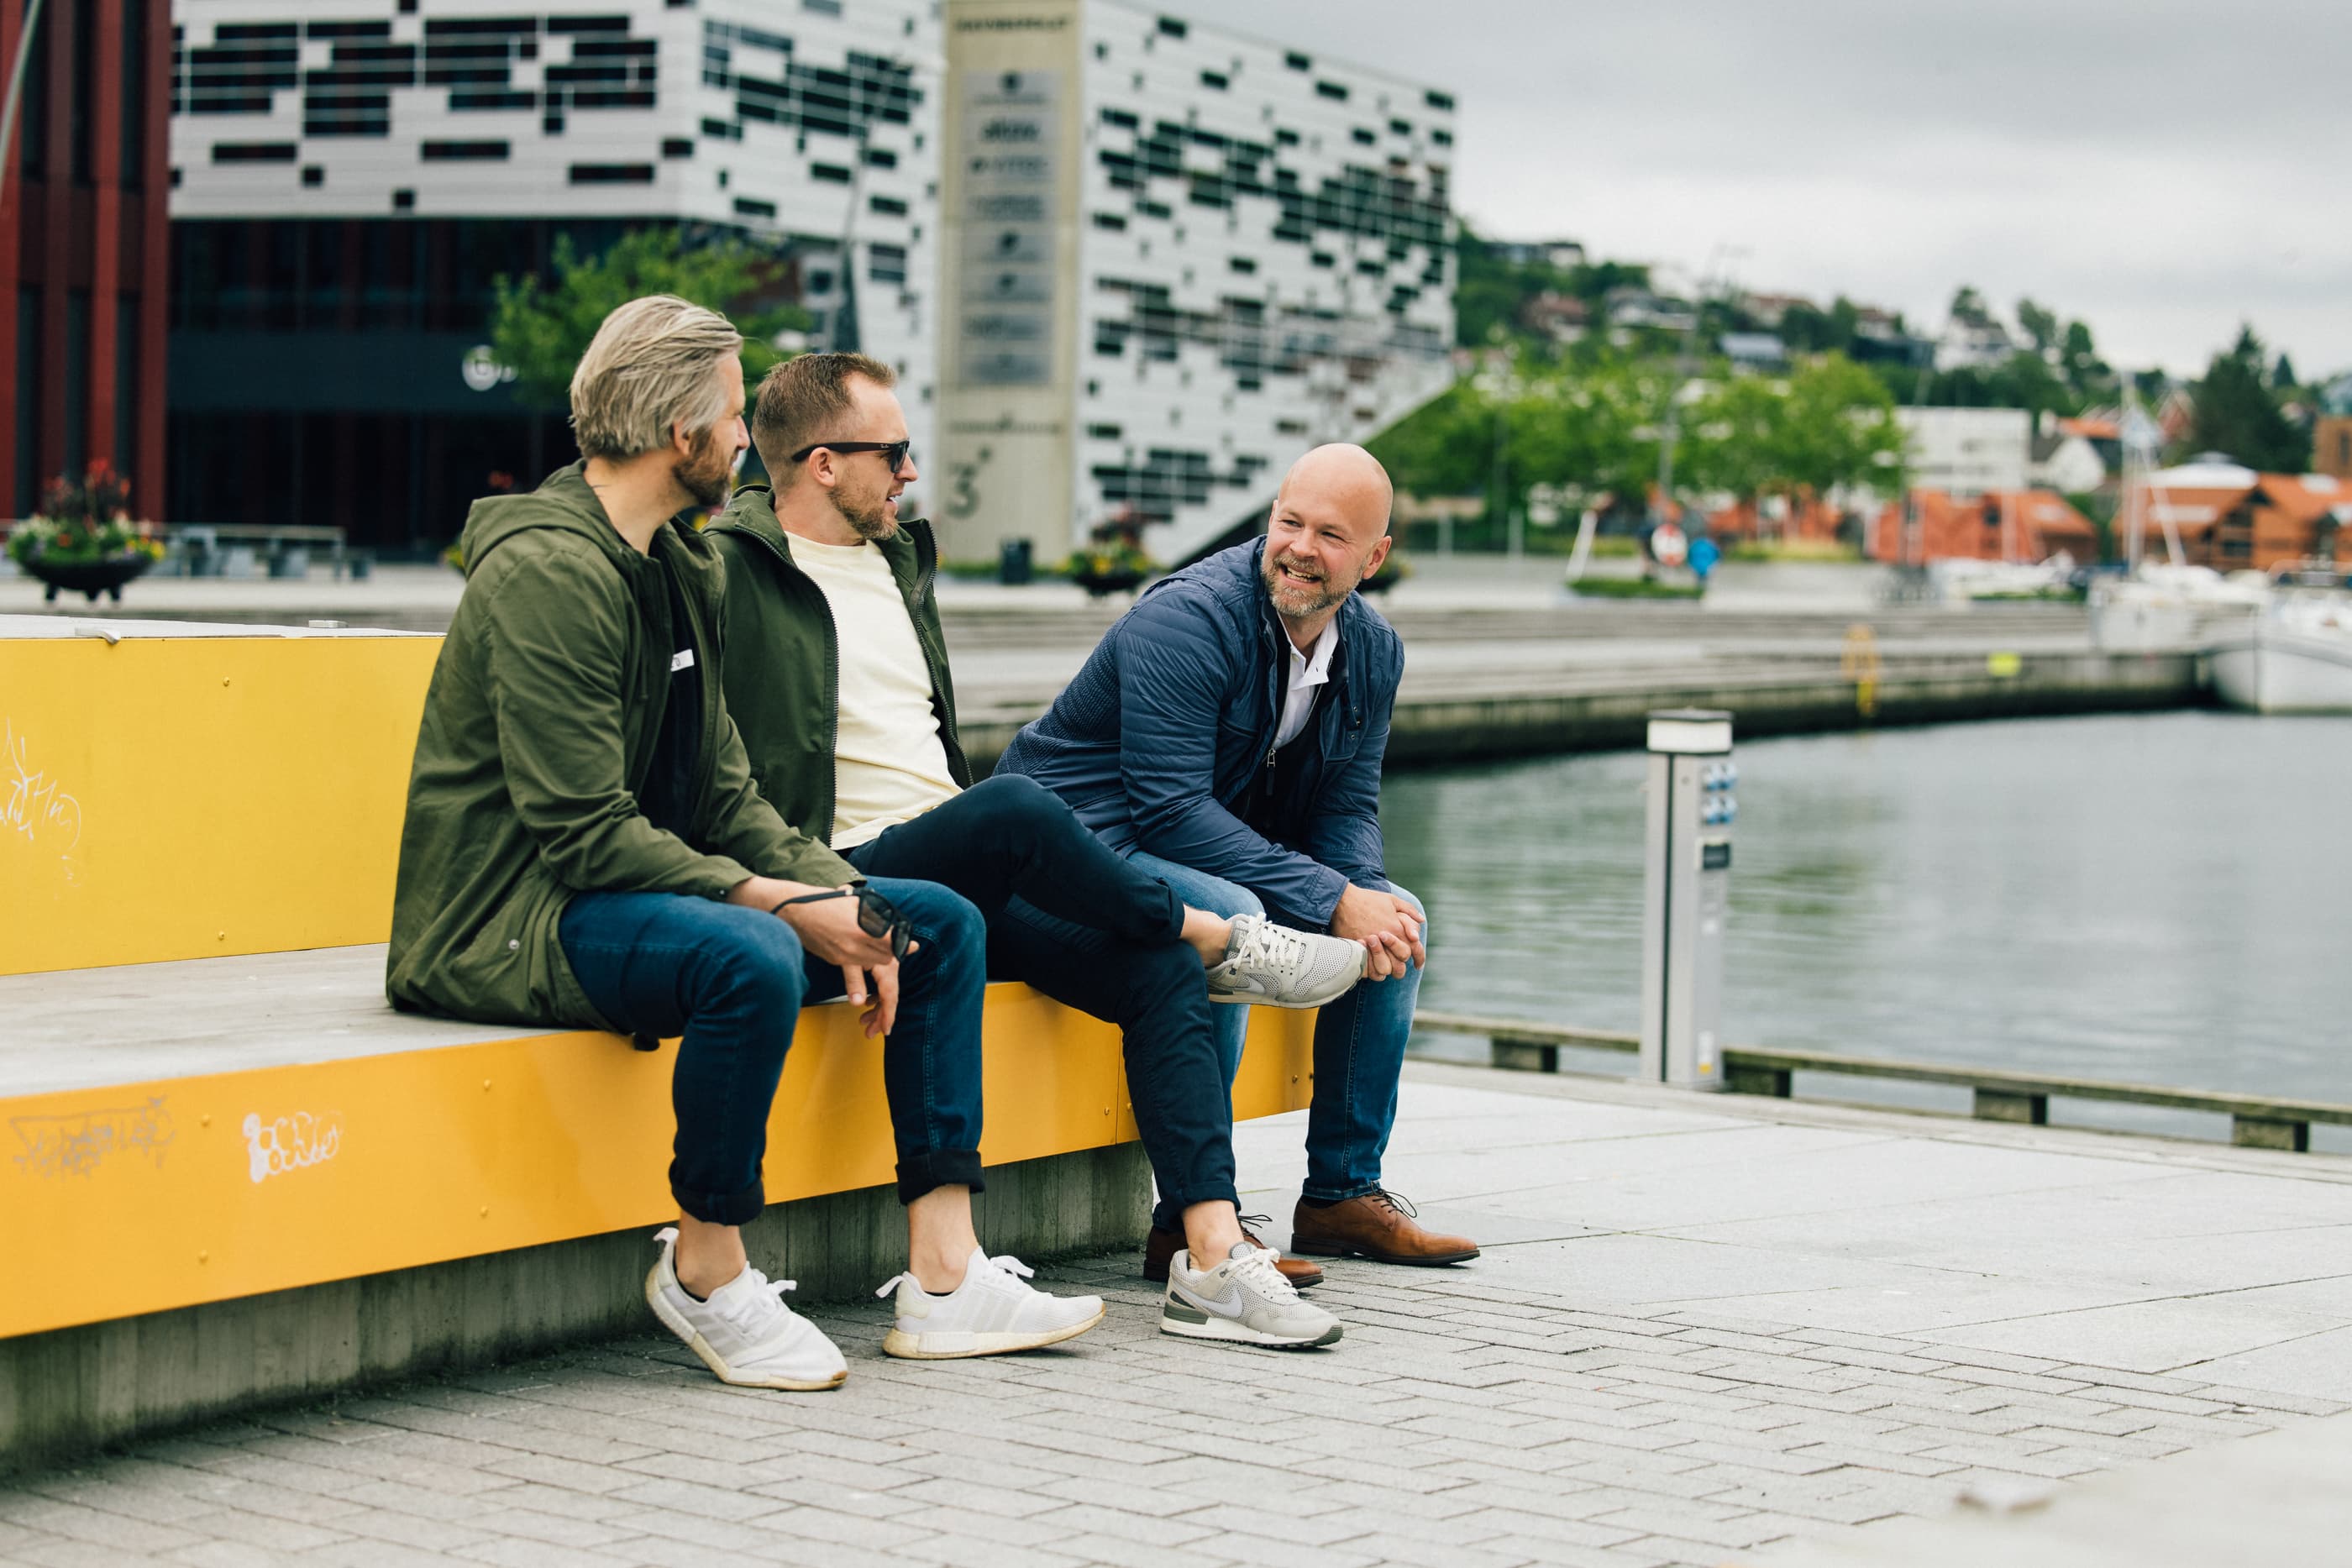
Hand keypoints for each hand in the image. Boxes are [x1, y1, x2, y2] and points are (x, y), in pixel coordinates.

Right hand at [728, 877, 911, 1035]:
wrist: (794, 911)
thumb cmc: (824, 901)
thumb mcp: (854, 902)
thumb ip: (874, 913)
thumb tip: (890, 920)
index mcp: (862, 930)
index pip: (891, 943)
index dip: (903, 945)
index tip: (912, 946)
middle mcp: (854, 947)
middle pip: (884, 960)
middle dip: (892, 956)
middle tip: (897, 950)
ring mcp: (843, 956)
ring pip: (871, 967)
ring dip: (878, 963)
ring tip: (882, 960)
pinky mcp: (834, 960)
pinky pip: (854, 967)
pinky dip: (862, 965)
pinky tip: (863, 958)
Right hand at [1330, 883, 1423, 980]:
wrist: (1343, 900)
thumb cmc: (1368, 899)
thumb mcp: (1392, 900)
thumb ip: (1409, 910)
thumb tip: (1422, 920)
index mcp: (1397, 928)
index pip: (1413, 950)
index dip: (1418, 959)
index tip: (1418, 965)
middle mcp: (1386, 940)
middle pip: (1400, 963)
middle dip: (1400, 967)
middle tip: (1397, 966)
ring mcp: (1371, 947)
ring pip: (1384, 970)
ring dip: (1385, 970)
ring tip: (1383, 968)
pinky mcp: (1358, 950)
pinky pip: (1368, 970)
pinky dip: (1371, 972)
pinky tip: (1372, 968)